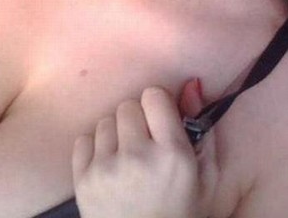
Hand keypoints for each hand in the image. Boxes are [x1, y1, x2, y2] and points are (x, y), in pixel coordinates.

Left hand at [72, 81, 217, 217]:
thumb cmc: (181, 211)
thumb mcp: (204, 175)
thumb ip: (200, 127)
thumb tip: (190, 82)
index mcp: (173, 154)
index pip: (153, 95)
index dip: (157, 106)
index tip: (160, 121)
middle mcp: (138, 157)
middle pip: (127, 105)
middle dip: (136, 120)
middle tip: (143, 143)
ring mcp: (107, 169)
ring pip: (105, 121)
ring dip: (115, 135)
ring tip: (126, 159)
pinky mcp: (83, 180)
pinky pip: (83, 139)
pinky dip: (94, 150)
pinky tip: (108, 167)